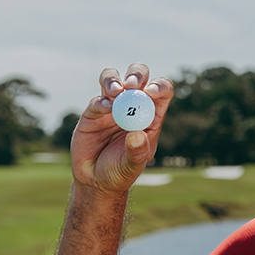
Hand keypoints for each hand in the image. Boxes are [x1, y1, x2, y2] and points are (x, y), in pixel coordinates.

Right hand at [70, 63, 173, 191]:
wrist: (95, 180)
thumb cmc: (120, 172)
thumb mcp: (132, 165)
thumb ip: (137, 152)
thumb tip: (138, 134)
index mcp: (151, 115)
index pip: (162, 92)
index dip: (159, 86)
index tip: (151, 91)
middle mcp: (132, 106)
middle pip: (138, 77)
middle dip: (136, 74)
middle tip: (131, 85)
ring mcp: (112, 106)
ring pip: (113, 78)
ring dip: (114, 79)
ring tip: (116, 91)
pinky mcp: (92, 113)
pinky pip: (97, 99)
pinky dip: (100, 100)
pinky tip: (104, 107)